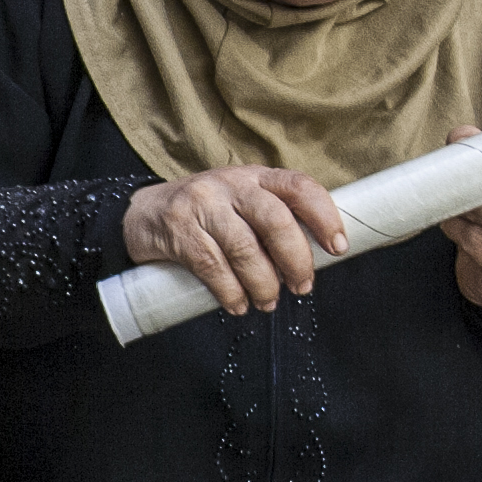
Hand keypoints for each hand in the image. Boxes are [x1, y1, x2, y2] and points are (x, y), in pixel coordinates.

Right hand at [123, 166, 346, 315]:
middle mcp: (231, 184)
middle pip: (275, 220)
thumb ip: (272, 222)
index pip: (299, 187)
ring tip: (267, 301)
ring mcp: (202, 204)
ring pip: (244, 248)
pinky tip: (237, 304)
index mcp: (256, 177)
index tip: (338, 246)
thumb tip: (312, 260)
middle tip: (301, 286)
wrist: (144, 215)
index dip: (324, 216)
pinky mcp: (179, 229)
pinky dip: (230, 292)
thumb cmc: (205, 215)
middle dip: (295, 259)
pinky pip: (212, 266)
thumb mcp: (241, 205)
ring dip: (263, 283)